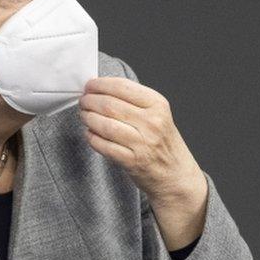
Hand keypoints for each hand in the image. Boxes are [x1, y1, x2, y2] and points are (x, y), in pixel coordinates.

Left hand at [78, 76, 206, 214]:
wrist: (176, 174)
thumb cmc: (162, 142)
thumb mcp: (158, 114)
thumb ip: (133, 100)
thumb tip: (101, 88)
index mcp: (158, 105)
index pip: (122, 87)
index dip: (100, 84)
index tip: (90, 85)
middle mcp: (152, 122)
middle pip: (110, 104)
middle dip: (90, 101)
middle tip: (83, 101)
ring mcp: (143, 143)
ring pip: (104, 124)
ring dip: (88, 118)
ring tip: (84, 116)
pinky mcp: (132, 162)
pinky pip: (103, 146)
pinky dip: (92, 138)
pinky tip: (90, 133)